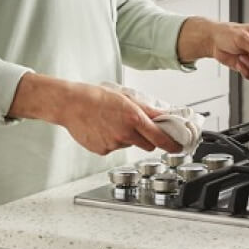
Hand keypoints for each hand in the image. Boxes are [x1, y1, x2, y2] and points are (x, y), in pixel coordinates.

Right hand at [59, 82, 181, 154]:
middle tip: (139, 127)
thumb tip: (163, 115)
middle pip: (147, 145)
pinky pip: (114, 148)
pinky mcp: (102, 150)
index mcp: (133, 118)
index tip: (178, 147)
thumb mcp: (126, 97)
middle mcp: (124, 134)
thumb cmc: (96, 97)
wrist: (71, 104)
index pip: (159, 138)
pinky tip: (103, 129)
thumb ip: (147, 109)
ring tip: (112, 122)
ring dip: (127, 138)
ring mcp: (112, 144)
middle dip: (148, 139)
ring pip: (129, 145)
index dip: (171, 144)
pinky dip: (112, 141)